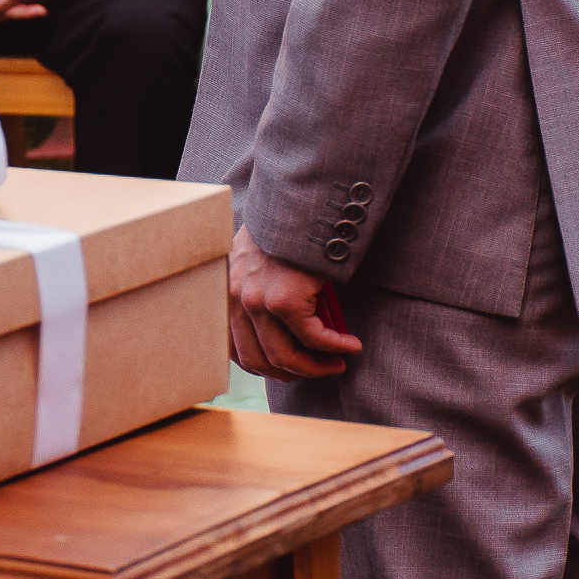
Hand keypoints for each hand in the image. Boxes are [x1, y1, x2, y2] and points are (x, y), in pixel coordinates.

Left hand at [227, 225, 362, 380]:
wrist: (303, 204)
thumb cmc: (288, 230)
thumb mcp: (261, 261)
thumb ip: (260, 292)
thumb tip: (282, 333)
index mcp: (227, 291)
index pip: (233, 348)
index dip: (263, 366)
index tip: (288, 369)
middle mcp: (236, 298)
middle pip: (258, 360)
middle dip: (291, 373)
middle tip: (318, 369)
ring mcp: (258, 301)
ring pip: (286, 357)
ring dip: (315, 367)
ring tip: (337, 363)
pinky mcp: (285, 300)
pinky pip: (313, 338)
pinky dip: (336, 347)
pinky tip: (351, 345)